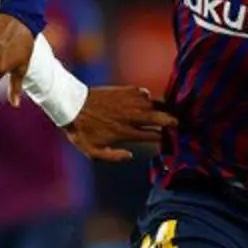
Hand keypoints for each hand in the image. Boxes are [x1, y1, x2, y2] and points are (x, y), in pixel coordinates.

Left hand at [62, 86, 177, 161]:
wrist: (70, 105)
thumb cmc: (81, 131)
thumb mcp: (92, 151)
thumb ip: (113, 156)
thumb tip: (131, 156)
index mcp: (123, 131)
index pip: (150, 135)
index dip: (161, 137)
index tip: (166, 137)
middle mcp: (128, 116)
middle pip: (156, 118)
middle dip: (169, 120)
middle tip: (177, 122)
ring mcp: (125, 102)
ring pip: (150, 103)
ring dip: (161, 107)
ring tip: (168, 110)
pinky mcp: (121, 90)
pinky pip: (140, 91)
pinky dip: (146, 95)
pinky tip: (148, 98)